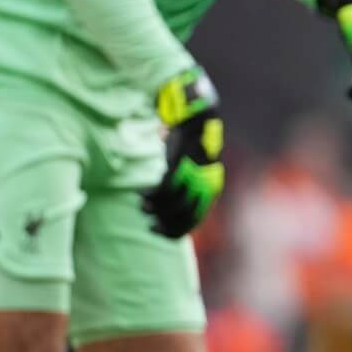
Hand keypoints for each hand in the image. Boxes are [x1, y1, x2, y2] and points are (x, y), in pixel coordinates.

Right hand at [142, 67, 224, 237]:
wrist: (197, 120)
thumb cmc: (192, 145)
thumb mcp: (191, 169)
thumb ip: (183, 186)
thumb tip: (168, 200)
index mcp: (208, 191)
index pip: (192, 221)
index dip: (173, 231)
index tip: (156, 229)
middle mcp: (204, 187)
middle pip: (183, 218)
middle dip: (164, 224)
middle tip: (150, 224)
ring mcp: (194, 177)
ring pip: (172, 205)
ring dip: (154, 209)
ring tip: (143, 204)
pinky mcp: (182, 166)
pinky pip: (164, 189)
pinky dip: (151, 195)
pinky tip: (142, 192)